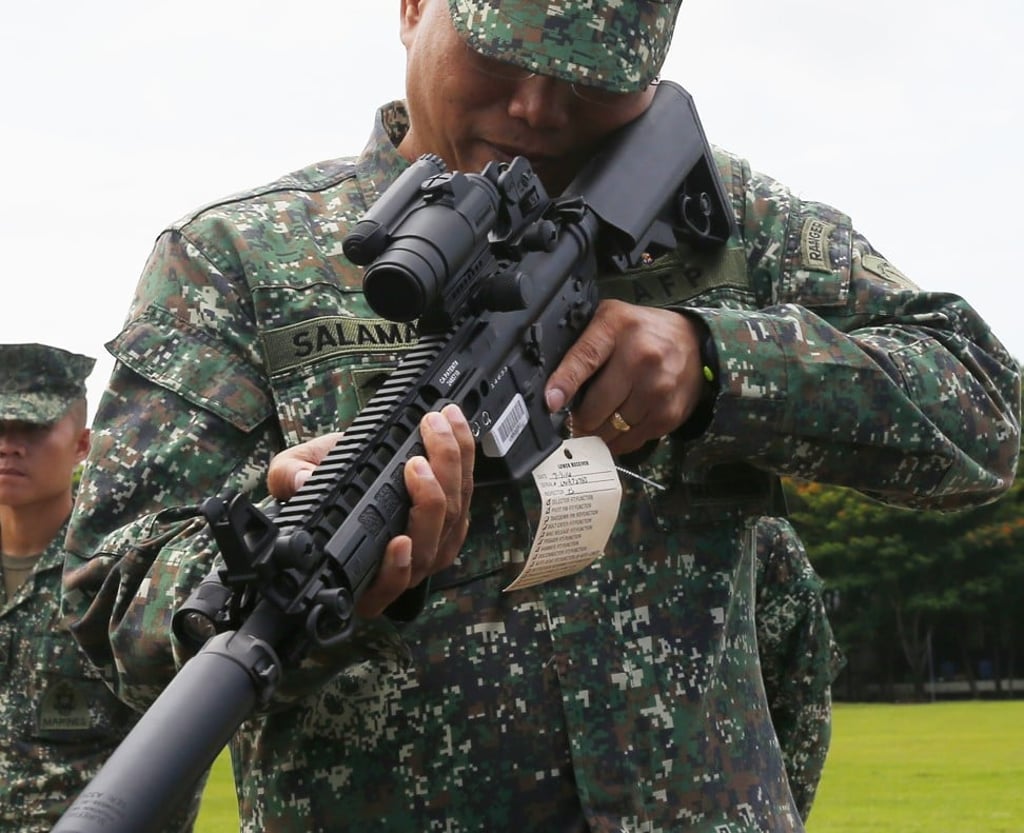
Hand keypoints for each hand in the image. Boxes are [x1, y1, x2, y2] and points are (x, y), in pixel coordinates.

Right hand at [266, 403, 474, 616]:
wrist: (348, 460)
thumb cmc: (324, 478)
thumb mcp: (293, 472)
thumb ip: (289, 475)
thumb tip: (302, 480)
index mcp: (359, 570)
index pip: (383, 587)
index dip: (397, 571)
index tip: (399, 542)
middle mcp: (401, 565)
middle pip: (429, 544)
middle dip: (430, 498)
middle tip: (417, 458)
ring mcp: (432, 543)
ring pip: (455, 517)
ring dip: (452, 469)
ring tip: (437, 428)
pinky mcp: (454, 516)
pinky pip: (468, 494)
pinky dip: (464, 460)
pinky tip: (455, 433)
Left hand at [544, 299, 705, 453]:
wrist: (693, 342)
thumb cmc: (642, 332)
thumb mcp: (609, 320)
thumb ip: (582, 346)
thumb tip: (553, 387)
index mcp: (617, 328)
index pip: (585, 359)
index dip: (565, 384)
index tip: (551, 404)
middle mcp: (641, 358)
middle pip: (595, 408)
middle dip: (578, 418)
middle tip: (574, 417)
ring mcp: (657, 390)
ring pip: (610, 430)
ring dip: (597, 432)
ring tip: (596, 422)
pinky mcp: (668, 414)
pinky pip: (631, 441)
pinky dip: (618, 440)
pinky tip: (616, 427)